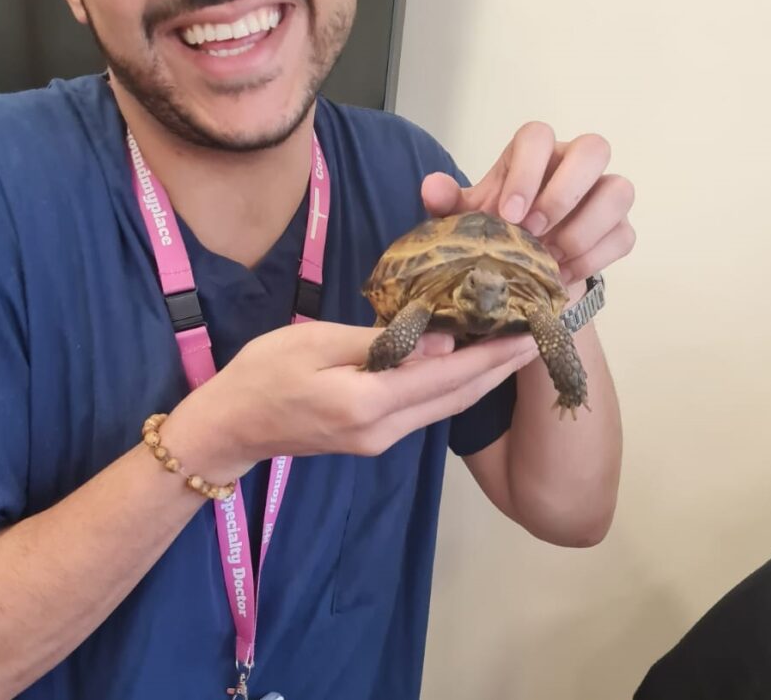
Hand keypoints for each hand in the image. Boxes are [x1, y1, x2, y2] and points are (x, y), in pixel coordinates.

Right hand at [164, 321, 536, 481]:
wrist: (230, 427)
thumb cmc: (263, 373)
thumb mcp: (315, 343)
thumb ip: (380, 342)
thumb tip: (440, 339)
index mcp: (369, 403)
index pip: (447, 376)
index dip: (493, 355)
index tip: (530, 331)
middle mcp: (384, 430)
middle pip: (457, 397)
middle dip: (501, 368)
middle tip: (540, 335)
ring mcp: (380, 440)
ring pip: (446, 407)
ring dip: (483, 378)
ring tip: (514, 346)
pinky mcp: (374, 438)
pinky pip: (427, 410)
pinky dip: (455, 386)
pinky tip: (469, 365)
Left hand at [421, 124, 635, 284]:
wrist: (518, 269)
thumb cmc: (493, 229)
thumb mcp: (464, 218)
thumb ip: (447, 202)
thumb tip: (432, 187)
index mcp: (534, 154)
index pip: (538, 136)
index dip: (527, 171)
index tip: (508, 214)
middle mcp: (574, 164)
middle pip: (594, 148)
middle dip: (564, 192)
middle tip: (536, 232)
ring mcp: (602, 194)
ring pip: (619, 190)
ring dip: (585, 228)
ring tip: (550, 258)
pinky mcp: (619, 228)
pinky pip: (623, 235)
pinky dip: (594, 258)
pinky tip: (562, 274)